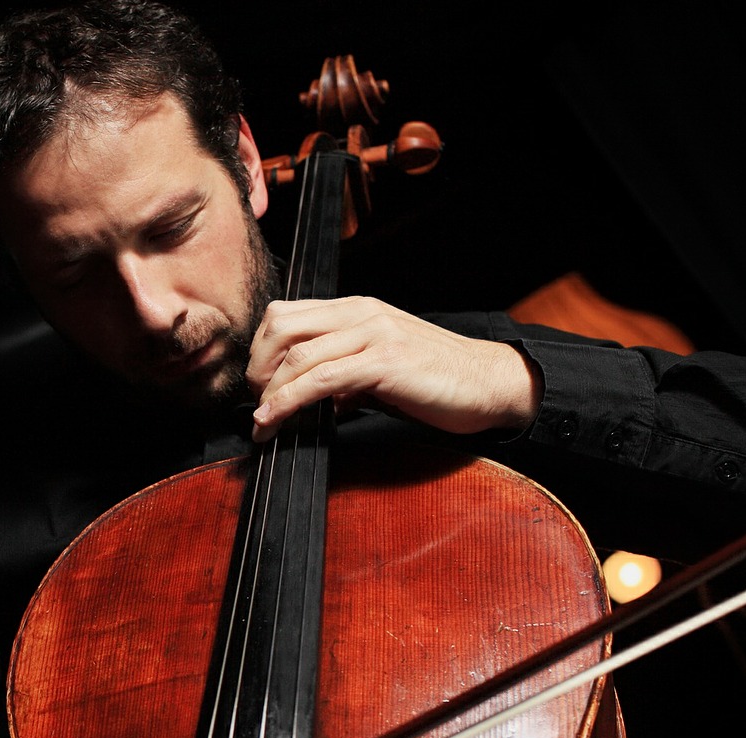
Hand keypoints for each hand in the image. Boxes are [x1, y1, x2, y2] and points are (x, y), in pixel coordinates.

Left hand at [246, 297, 541, 440]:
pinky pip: (320, 380)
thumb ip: (344, 375)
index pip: (286, 314)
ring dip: (267, 393)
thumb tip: (312, 399)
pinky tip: (275, 421)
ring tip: (261, 421)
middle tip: (255, 403)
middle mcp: (361, 313)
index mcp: (357, 309)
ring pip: (296, 354)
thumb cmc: (438, 379)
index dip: (261, 351)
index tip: (257, 386)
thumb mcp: (381, 368)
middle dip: (257, 369)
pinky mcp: (383, 363)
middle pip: (280, 327)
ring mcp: (373, 334)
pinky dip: (288, 402)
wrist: (489, 383)